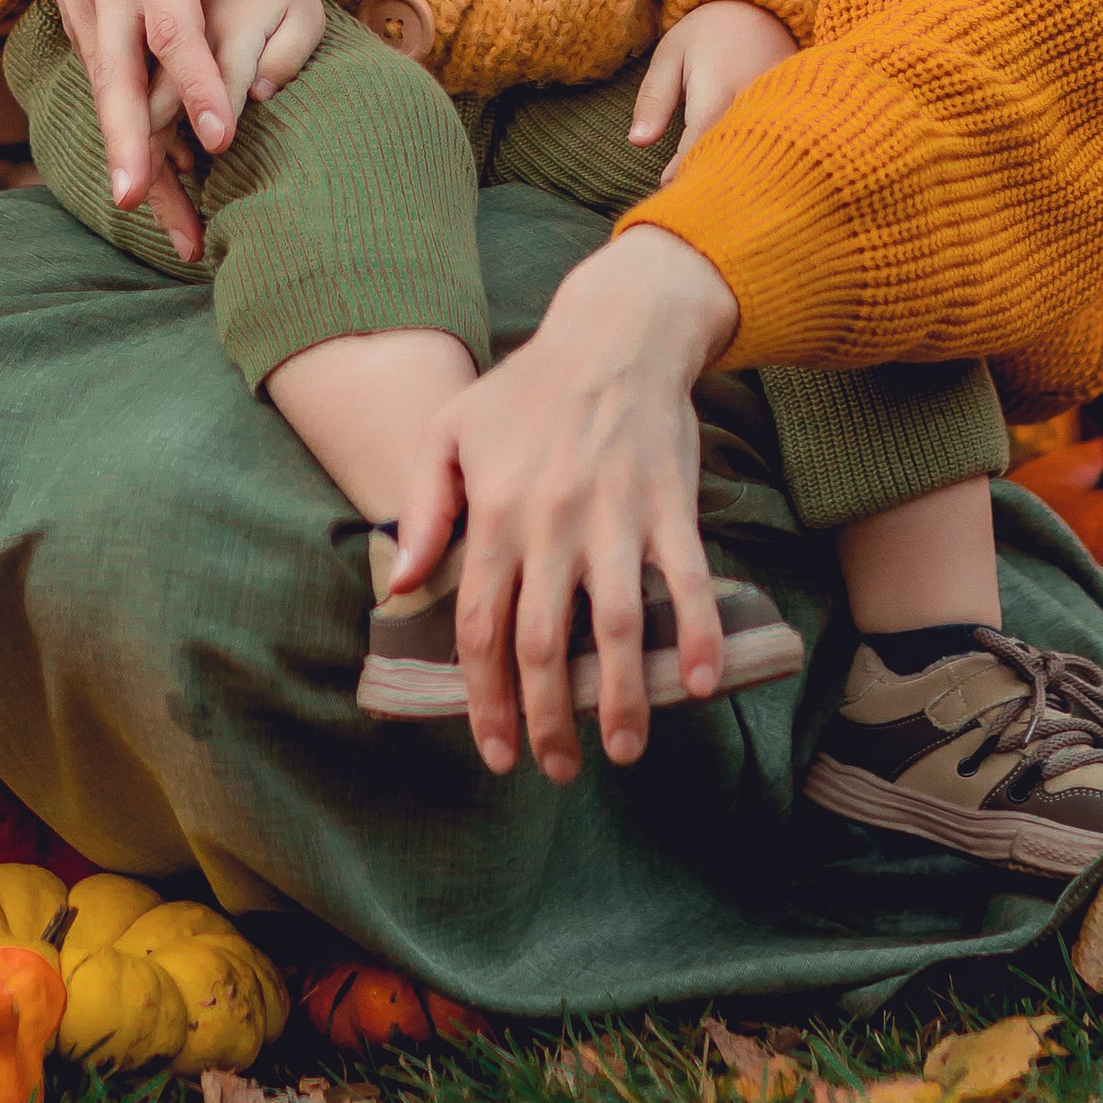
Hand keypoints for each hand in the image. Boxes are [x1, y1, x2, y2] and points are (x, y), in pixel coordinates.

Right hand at [12, 0, 306, 215]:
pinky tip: (140, 178)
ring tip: (152, 221)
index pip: (172, 29)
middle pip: (120, 80)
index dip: (195, 84)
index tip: (220, 137)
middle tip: (143, 208)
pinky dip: (116, 132)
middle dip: (133, 147)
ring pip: (105, 95)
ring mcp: (87, 8)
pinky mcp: (77, 18)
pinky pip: (98, 84)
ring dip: (125, 157)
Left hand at [391, 227, 740, 780]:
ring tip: (623, 748)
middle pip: (542, 646)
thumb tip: (401, 584)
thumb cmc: (525, 388)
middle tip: (557, 768)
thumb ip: (423, 511)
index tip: (497, 751)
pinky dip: (698, 634)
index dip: (486, 700)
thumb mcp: (450, 433)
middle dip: (548, 720)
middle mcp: (551, 525)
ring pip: (614, 628)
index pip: (482, 629)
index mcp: (495, 515)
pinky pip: (686, 581)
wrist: (612, 334)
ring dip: (620, 697)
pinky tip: (701, 684)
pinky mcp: (668, 507)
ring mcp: (614, 518)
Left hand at [627, 0, 798, 183]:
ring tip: (718, 193)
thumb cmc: (707, 32)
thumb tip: (637, 142)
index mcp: (718, 88)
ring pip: (756, 151)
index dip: (683, 169)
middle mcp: (754, 101)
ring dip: (736, 170)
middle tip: (693, 198)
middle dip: (712, 178)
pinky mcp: (794, 110)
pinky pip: (775, 142)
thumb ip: (655, 99)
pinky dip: (757, 157)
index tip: (668, 188)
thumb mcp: (670, 56)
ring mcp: (779, 106)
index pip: (699, 142)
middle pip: (732, 154)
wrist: (760, 5)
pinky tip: (744, 172)